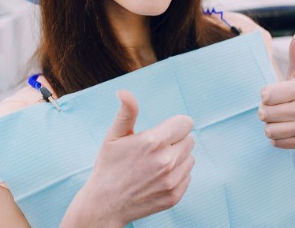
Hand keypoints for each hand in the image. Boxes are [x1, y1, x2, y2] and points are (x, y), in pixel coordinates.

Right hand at [82, 90, 194, 225]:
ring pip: (189, 158)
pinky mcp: (175, 195)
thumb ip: (126, 111)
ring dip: (178, 157)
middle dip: (176, 140)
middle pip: (189, 139)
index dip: (175, 124)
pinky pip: (188, 175)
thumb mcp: (114, 135)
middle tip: (156, 148)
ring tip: (156, 163)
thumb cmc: (109, 166)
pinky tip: (159, 176)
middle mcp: (166, 161)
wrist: (105, 204)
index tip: (164, 130)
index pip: (185, 123)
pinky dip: (177, 174)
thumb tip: (123, 91)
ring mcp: (171, 180)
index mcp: (153, 141)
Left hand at [258, 27, 294, 148]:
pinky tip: (283, 129)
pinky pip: (276, 142)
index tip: (270, 94)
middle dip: (265, 111)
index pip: (266, 94)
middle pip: (265, 113)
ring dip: (268, 125)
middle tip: (273, 108)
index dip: (264, 95)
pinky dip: (275, 137)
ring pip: (269, 130)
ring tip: (278, 118)